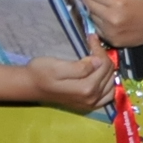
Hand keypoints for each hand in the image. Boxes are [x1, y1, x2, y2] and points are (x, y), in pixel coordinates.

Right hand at [0, 36, 115, 113]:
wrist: (30, 86)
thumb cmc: (40, 73)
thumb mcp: (57, 67)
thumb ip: (80, 67)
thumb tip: (98, 62)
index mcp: (86, 88)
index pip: (103, 64)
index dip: (99, 49)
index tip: (92, 37)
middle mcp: (92, 98)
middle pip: (109, 72)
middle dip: (103, 56)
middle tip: (93, 44)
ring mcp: (92, 103)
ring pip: (111, 81)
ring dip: (107, 67)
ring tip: (96, 56)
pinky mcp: (90, 104)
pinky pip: (109, 94)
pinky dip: (109, 82)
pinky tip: (102, 74)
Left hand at [84, 0, 142, 49]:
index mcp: (118, 2)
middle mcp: (112, 18)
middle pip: (87, 3)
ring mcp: (111, 31)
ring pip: (90, 16)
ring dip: (94, 9)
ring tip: (105, 4)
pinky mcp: (112, 40)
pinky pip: (97, 28)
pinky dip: (100, 21)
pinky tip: (110, 16)